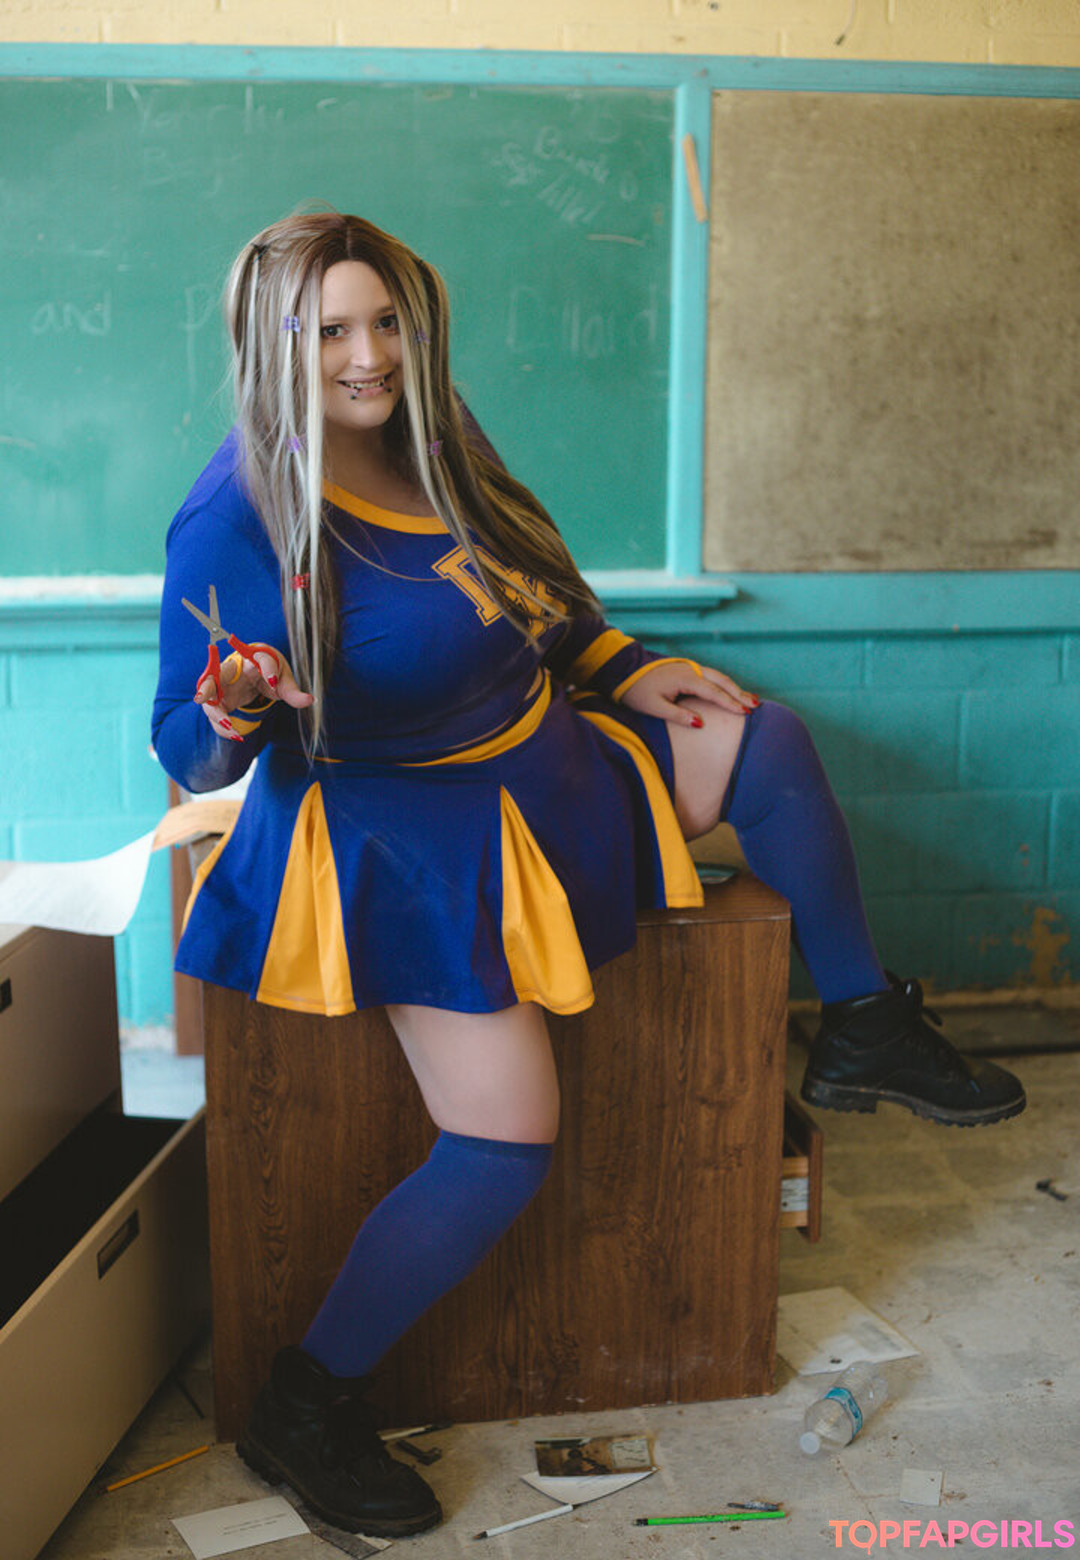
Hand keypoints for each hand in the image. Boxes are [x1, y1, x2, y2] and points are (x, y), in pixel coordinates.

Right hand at [194, 643, 313, 742]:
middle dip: (207, 686)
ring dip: (215, 712)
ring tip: (231, 728)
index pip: (261, 658)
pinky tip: (235, 735)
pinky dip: (222, 726)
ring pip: (209, 697)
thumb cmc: (269, 670)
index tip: (274, 680)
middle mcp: (234, 669)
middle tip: (203, 698)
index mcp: (254, 658)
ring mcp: (222, 685)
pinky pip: (215, 713)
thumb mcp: (284, 680)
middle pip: (215, 674)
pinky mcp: (219, 700)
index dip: (267, 668)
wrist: (255, 669)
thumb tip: (310, 700)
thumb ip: (293, 692)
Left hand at [618, 660, 758, 728]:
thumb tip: (701, 724)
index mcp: (684, 679)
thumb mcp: (654, 707)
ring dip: (735, 688)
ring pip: (718, 677)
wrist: (624, 672)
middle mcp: (691, 670)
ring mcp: (690, 668)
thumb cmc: (637, 691)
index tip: (745, 713)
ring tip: (751, 699)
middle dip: (739, 694)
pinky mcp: (687, 670)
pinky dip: (724, 684)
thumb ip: (678, 716)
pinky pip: (711, 677)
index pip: (713, 692)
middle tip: (756, 705)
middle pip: (721, 681)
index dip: (730, 703)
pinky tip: (731, 691)